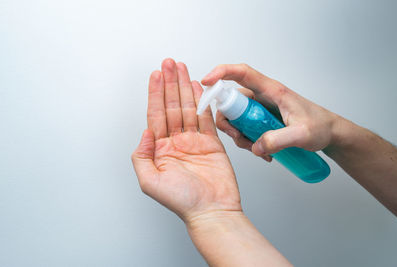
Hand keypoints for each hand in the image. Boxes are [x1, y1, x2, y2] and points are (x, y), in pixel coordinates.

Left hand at [131, 59, 240, 222]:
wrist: (211, 210)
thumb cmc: (182, 201)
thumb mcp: (149, 182)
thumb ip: (141, 155)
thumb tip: (145, 132)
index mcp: (160, 149)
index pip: (156, 115)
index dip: (155, 93)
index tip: (156, 75)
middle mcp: (176, 142)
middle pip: (171, 106)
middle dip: (170, 83)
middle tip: (169, 63)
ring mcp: (194, 141)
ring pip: (187, 108)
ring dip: (184, 87)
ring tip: (182, 68)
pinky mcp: (212, 142)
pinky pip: (205, 117)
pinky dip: (202, 101)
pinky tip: (198, 88)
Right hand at [202, 64, 340, 160]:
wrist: (329, 134)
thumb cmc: (320, 126)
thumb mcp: (302, 134)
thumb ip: (279, 140)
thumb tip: (256, 146)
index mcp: (271, 90)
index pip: (242, 73)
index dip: (221, 72)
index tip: (207, 81)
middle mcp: (262, 96)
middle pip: (231, 101)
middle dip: (229, 122)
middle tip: (240, 139)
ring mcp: (260, 109)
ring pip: (235, 117)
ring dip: (239, 136)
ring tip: (257, 149)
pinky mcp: (261, 120)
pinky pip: (244, 128)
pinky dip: (247, 141)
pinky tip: (262, 151)